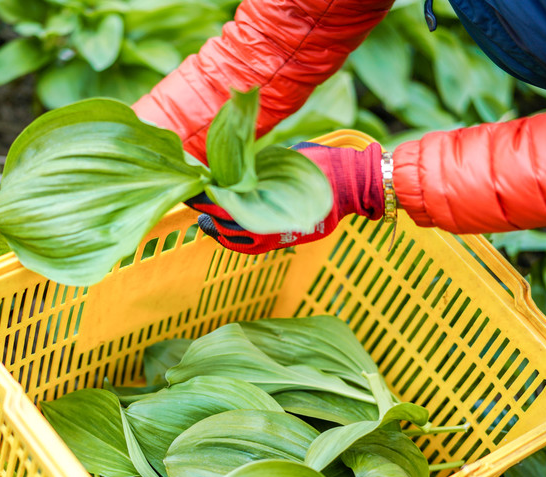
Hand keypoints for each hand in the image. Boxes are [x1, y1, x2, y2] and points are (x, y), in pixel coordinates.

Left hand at [190, 142, 385, 254]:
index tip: (193, 191)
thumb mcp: (284, 159)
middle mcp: (268, 222)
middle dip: (208, 215)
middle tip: (195, 205)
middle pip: (225, 224)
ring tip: (206, 221)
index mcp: (265, 200)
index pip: (223, 204)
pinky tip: (228, 232)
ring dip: (219, 231)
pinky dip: (236, 241)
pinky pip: (252, 247)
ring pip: (236, 240)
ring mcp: (275, 235)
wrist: (352, 185)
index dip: (205, 200)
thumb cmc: (320, 166)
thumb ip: (258, 167)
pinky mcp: (283, 241)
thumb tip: (232, 168)